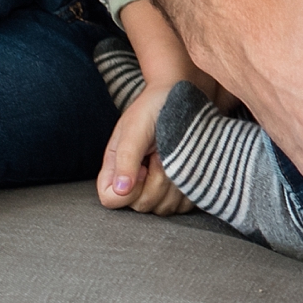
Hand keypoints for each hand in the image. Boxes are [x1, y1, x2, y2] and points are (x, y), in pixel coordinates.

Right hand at [97, 85, 192, 214]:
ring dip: (175, 180)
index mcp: (115, 171)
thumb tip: (121, 190)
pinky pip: (186, 203)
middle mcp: (135, 184)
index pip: (111, 201)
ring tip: (176, 154)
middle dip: (157, 178)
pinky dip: (191, 184)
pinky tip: (189, 162)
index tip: (142, 166)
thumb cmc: (153, 108)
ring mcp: (159, 188)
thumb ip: (127, 158)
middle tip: (162, 152)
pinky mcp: (181, 189)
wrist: (183, 96)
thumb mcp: (135, 128)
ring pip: (165, 206)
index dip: (127, 190)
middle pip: (143, 205)